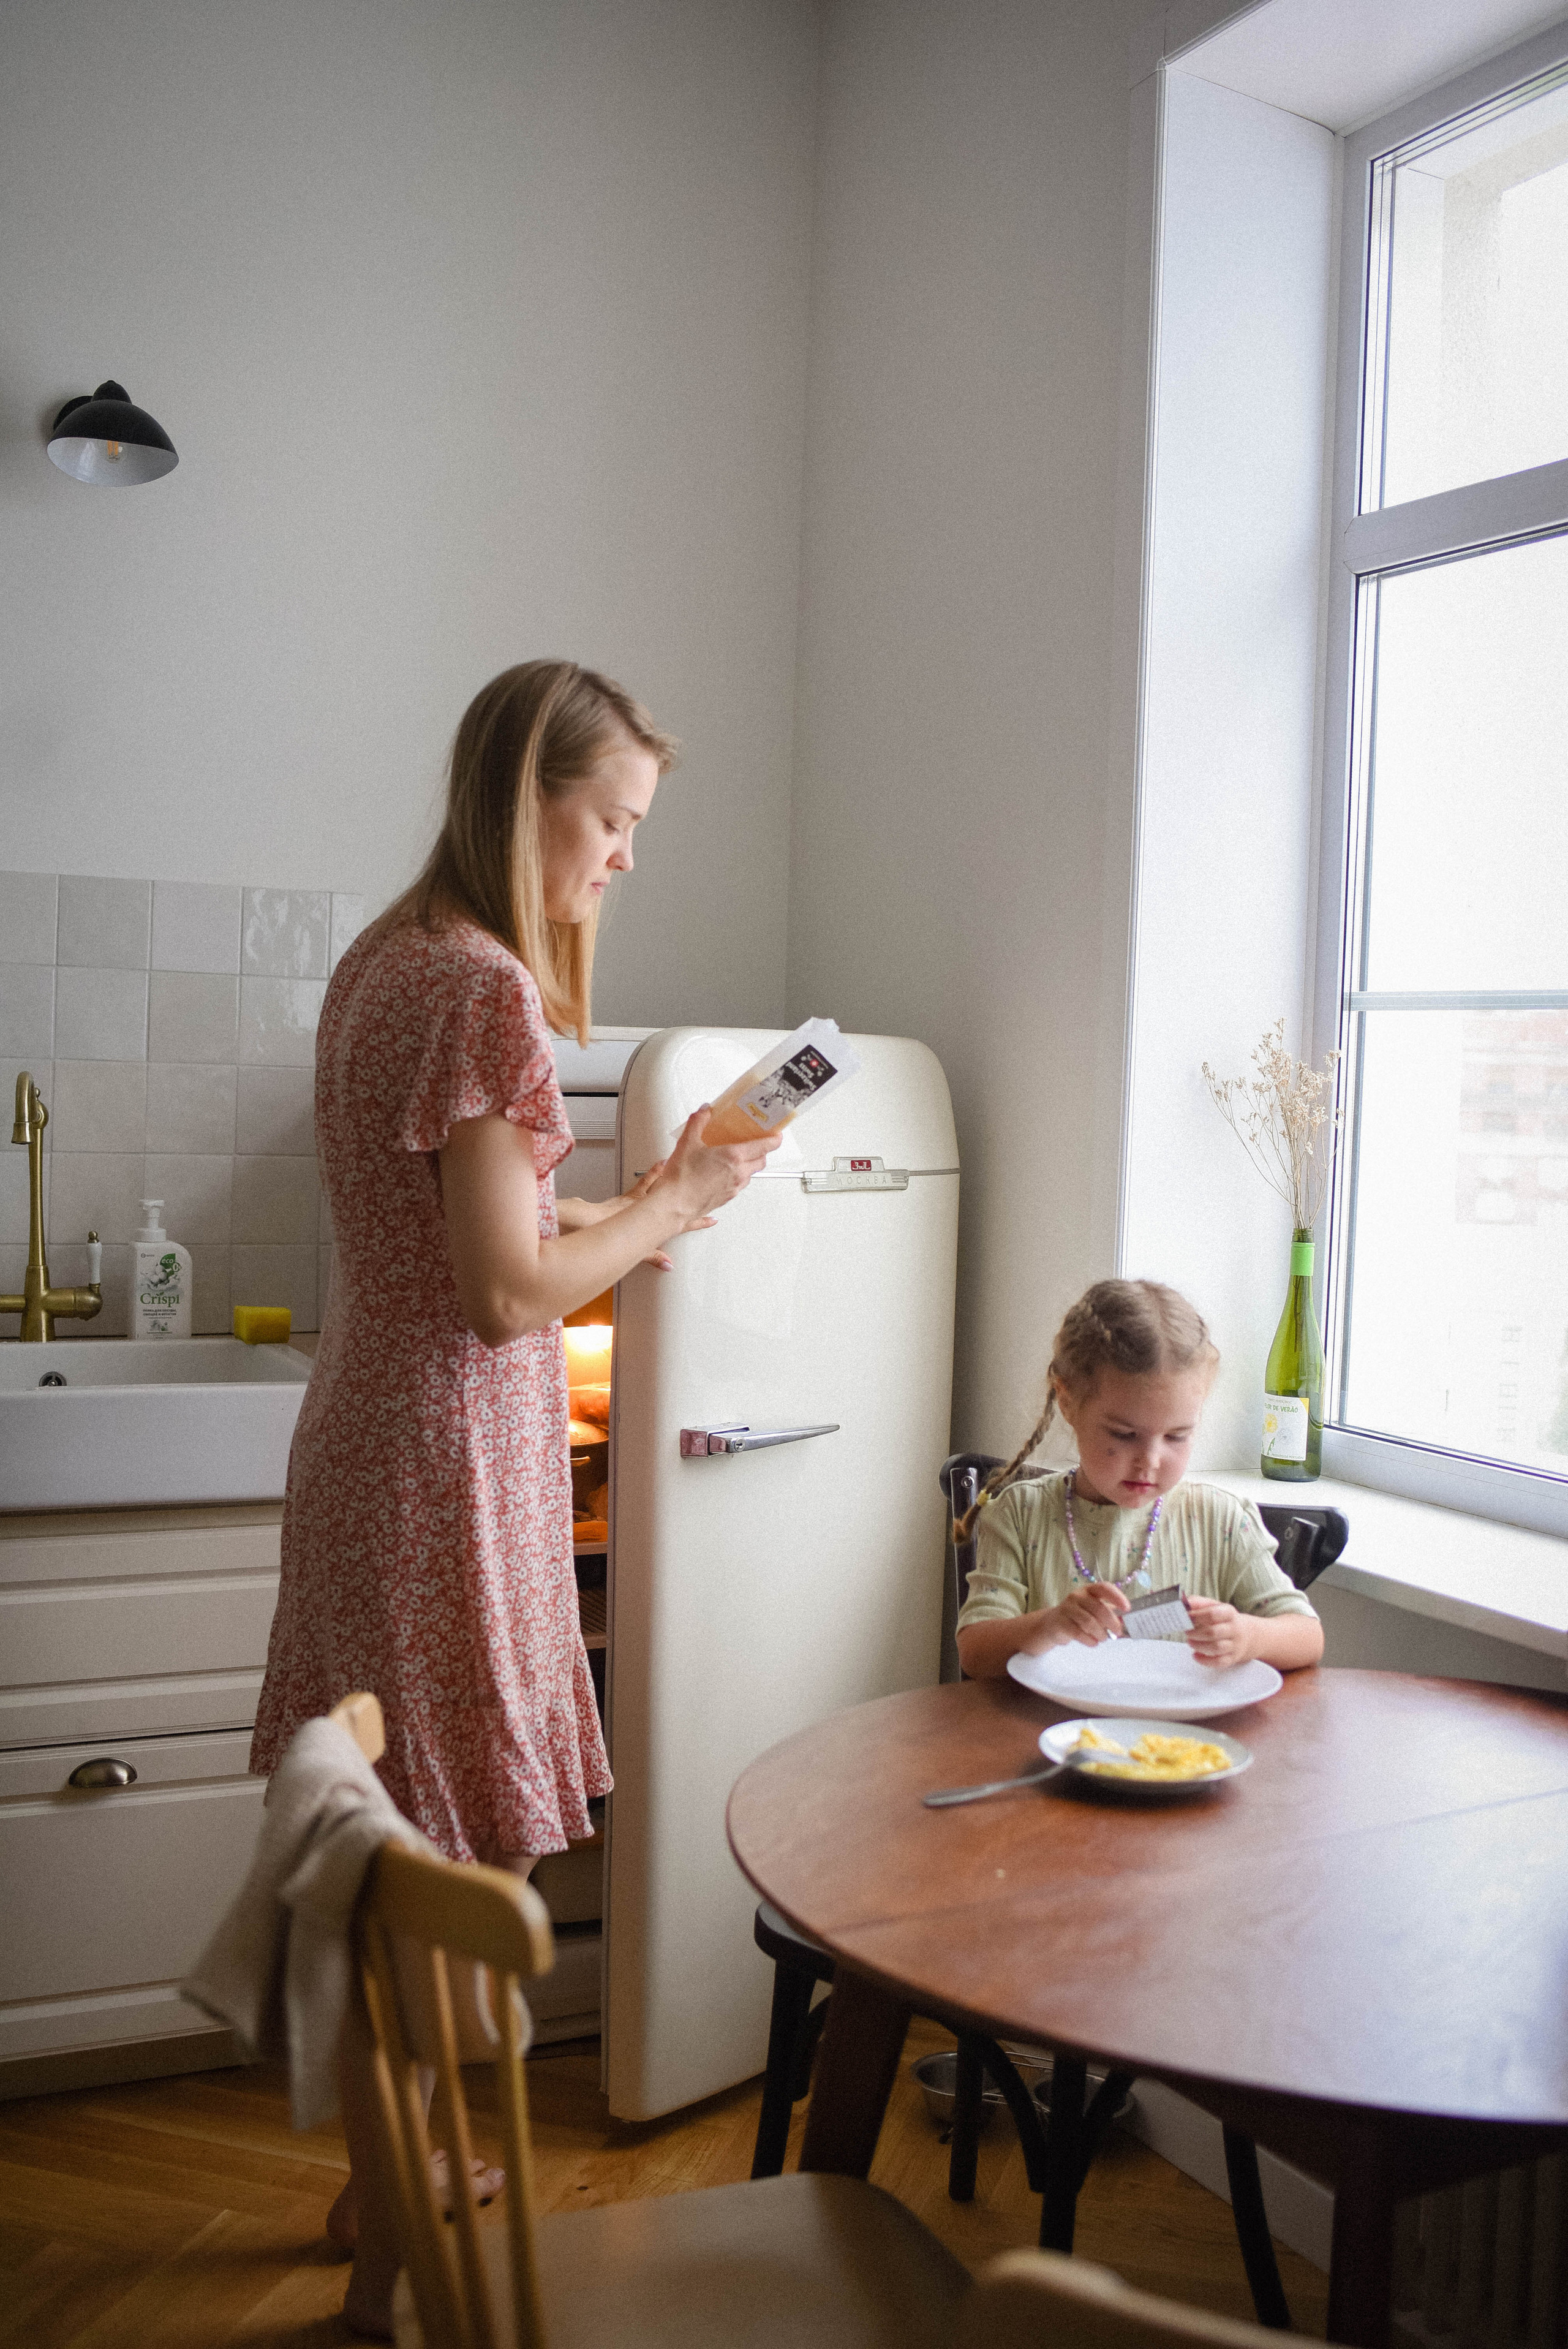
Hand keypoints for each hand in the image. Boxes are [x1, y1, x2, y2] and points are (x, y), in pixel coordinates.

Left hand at [617, 1159, 712, 1270]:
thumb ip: (656, 1256)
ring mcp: (645, 1198)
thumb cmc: (616, 1235)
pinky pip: (647, 1178)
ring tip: (690, 1170)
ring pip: (665, 1185)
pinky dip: (655, 1170)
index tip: (713, 1218)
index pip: (686, 1223)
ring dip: (677, 1177)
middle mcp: (656, 1208)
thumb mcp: (640, 1250)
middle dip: (695, 1194)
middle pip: (680, 1200)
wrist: (596, 1220)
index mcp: (659, 1224)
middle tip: (708, 1186)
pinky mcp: (633, 1192)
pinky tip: (661, 1163)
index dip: (701, 1221)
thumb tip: (669, 1265)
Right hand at [650, 1108, 779, 1228]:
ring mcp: (734, 1188)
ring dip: (748, 1166)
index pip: (764, 1146)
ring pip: (750, 1175)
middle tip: (755, 1144)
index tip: (776, 1135)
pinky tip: (723, 1175)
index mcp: (734, 1157)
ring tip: (735, 1159)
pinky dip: (737, 1178)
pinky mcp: (726, 1199)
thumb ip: (698, 1122)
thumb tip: (705, 1111)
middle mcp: (739, 1173)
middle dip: (761, 1152)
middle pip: (761, 1162)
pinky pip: (738, 1186)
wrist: (674, 1205)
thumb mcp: (688, 1142)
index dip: (774, 1140)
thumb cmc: (682, 1177)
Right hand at [1025, 1581, 1129, 1652]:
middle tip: (1118, 1632)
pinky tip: (1093, 1643)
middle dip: (1112, 1622)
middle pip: (1099, 1608)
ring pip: (1089, 1622)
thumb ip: (1109, 1614)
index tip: (1127, 1608)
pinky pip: (1078, 1633)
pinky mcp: (1060, 1623)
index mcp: (1088, 1590)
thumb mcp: (1094, 1611)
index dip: (1117, 1597)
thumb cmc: (1078, 1616)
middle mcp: (1077, 1596)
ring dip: (1100, 1633)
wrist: (1052, 1624)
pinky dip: (1089, 1640)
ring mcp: (1067, 1609)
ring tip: (1103, 1638)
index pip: (1104, 1588)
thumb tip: (1125, 1622)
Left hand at [1185, 1597, 1253, 1667]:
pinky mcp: (1232, 1658)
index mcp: (1229, 1613)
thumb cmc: (1224, 1619)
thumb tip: (1183, 1602)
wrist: (1247, 1634)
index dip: (1196, 1616)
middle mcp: (1234, 1629)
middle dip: (1195, 1633)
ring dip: (1199, 1646)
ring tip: (1190, 1642)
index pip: (1213, 1614)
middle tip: (1186, 1631)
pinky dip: (1205, 1661)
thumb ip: (1199, 1603)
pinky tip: (1195, 1655)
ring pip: (1216, 1648)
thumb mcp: (1215, 1607)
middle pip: (1213, 1632)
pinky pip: (1219, 1662)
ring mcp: (1234, 1645)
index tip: (1185, 1617)